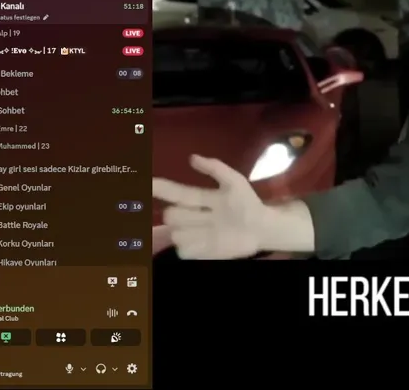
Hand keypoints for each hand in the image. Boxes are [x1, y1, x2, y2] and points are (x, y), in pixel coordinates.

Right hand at [152, 155, 267, 259]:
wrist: (262, 228)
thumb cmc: (248, 202)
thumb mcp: (234, 181)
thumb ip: (215, 168)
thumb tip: (192, 157)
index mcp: (200, 198)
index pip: (175, 192)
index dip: (159, 187)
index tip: (145, 184)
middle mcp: (193, 216)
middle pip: (170, 215)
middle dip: (183, 215)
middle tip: (207, 215)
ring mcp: (195, 234)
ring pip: (176, 234)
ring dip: (192, 233)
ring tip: (213, 230)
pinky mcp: (199, 251)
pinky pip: (183, 251)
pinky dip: (195, 247)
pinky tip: (212, 242)